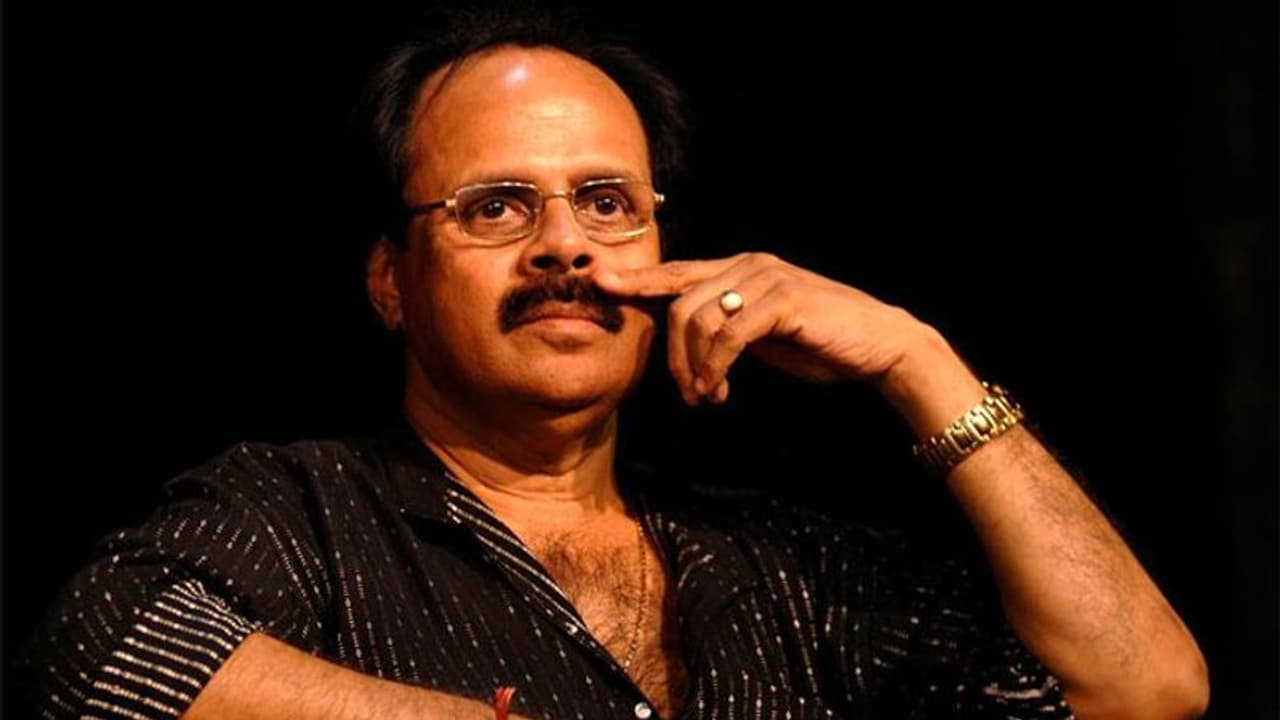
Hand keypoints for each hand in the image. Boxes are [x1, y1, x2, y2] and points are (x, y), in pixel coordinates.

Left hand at [595, 252, 934, 404]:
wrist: (879, 346)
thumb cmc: (820, 343)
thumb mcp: (761, 334)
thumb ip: (725, 328)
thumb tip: (686, 347)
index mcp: (739, 268)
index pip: (676, 272)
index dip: (637, 279)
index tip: (600, 284)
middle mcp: (748, 264)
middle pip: (679, 302)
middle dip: (672, 355)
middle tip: (687, 394)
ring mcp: (766, 277)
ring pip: (698, 317)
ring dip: (694, 366)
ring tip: (708, 397)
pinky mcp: (783, 299)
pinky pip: (729, 333)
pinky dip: (716, 366)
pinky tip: (721, 389)